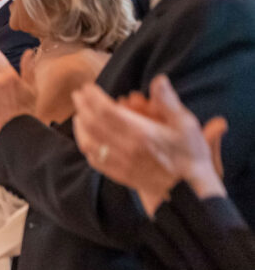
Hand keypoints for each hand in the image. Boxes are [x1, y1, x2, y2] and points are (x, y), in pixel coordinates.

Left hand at [72, 75, 227, 213]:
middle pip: (93, 124)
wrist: (189, 190)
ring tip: (78, 114)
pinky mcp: (118, 175)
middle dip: (82, 107)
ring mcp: (119, 163)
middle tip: (78, 95)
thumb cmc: (190, 155)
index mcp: (140, 133)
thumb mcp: (186, 125)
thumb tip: (158, 80)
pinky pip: (94, 160)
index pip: (106, 111)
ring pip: (89, 142)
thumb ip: (169, 102)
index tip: (87, 87)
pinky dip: (86, 146)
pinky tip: (85, 139)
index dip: (93, 97)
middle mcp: (125, 148)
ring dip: (80, 126)